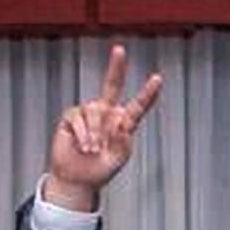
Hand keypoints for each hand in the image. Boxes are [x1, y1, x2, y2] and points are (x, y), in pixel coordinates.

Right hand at [45, 44, 162, 208]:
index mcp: (123, 123)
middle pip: (111, 85)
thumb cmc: (101, 170)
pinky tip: (83, 147)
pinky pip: (78, 118)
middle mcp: (106, 112)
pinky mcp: (71, 117)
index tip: (157, 79)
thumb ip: (124, 142)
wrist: (78, 180)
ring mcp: (89, 113)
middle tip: (119, 49)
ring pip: (94, 110)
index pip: (137, 106)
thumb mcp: (118, 159)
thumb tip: (121, 123)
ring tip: (93, 150)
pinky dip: (83, 134)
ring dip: (95, 133)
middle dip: (115, 67)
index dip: (147, 93)